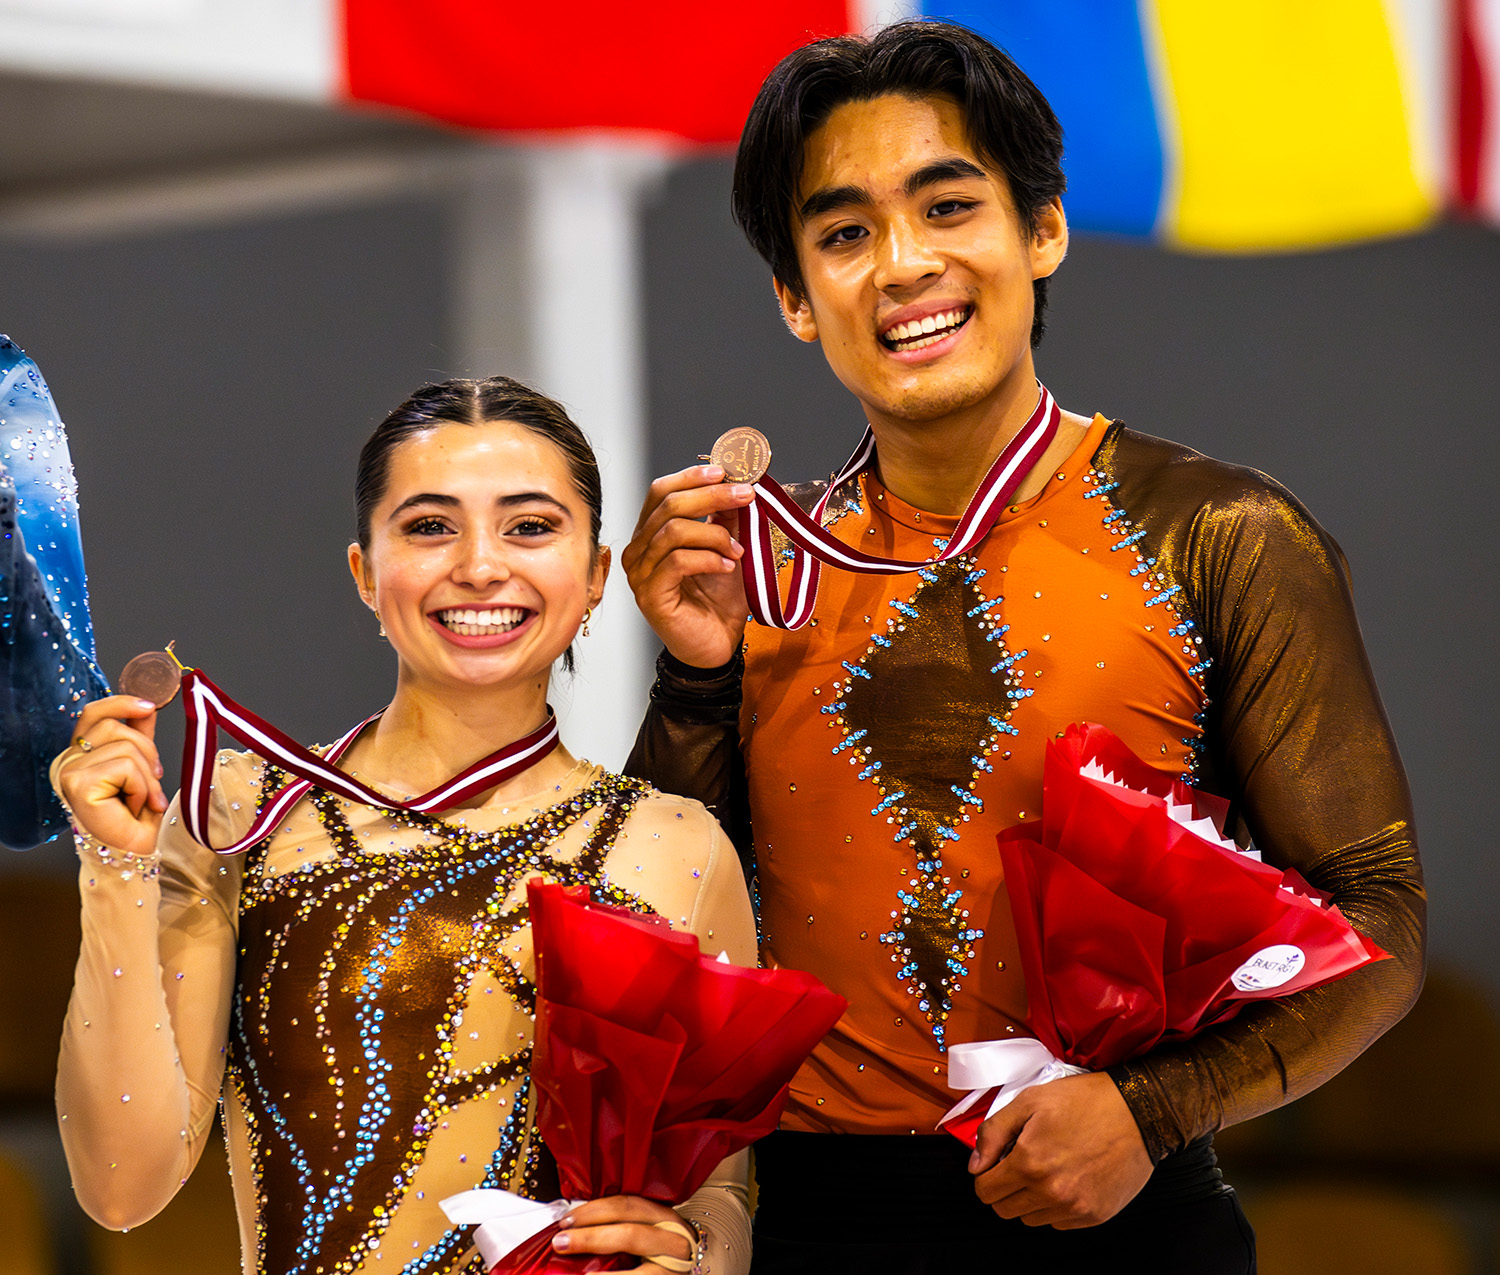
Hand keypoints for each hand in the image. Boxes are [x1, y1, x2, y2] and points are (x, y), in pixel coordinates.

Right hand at [55, 695, 167, 858]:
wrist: (133, 849)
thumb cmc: (135, 814)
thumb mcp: (140, 766)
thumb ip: (139, 736)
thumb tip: (148, 706)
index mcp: (80, 753)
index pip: (94, 713)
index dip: (121, 703)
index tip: (150, 706)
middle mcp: (67, 761)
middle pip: (114, 727)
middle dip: (147, 751)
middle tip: (155, 778)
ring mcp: (69, 772)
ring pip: (124, 747)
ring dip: (146, 776)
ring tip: (143, 799)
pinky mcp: (78, 784)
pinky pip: (125, 767)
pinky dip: (140, 787)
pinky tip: (133, 807)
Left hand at [551, 1195, 693, 1270]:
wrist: (678, 1273)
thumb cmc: (657, 1252)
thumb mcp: (645, 1231)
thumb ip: (618, 1225)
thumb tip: (573, 1227)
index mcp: (664, 1216)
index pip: (629, 1205)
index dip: (595, 1210)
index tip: (565, 1220)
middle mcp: (674, 1237)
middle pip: (631, 1231)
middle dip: (591, 1235)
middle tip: (561, 1241)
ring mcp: (675, 1264)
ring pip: (636, 1252)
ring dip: (601, 1254)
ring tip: (575, 1266)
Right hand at [622, 464, 754, 668]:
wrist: (716, 645)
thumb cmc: (717, 601)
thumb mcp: (727, 549)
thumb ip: (725, 518)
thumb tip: (736, 484)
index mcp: (652, 534)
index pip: (660, 491)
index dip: (692, 477)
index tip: (726, 472)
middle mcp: (639, 550)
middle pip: (668, 505)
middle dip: (712, 496)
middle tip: (745, 496)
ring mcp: (640, 574)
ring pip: (673, 532)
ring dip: (714, 535)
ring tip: (738, 551)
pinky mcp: (650, 596)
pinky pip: (677, 562)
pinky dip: (709, 559)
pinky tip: (728, 567)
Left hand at [970, 1071, 1152, 1228]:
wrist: (1138, 1111)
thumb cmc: (1087, 1102)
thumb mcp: (1030, 1101)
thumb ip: (993, 1132)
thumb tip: (976, 1163)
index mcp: (1030, 1162)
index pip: (985, 1191)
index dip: (985, 1176)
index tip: (994, 1165)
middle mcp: (1051, 1192)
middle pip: (1005, 1210)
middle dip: (1004, 1189)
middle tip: (1018, 1165)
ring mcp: (1075, 1208)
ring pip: (1030, 1219)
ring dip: (1029, 1199)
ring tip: (1046, 1168)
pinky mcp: (1095, 1216)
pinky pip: (1059, 1223)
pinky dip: (1055, 1206)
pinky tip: (1066, 1178)